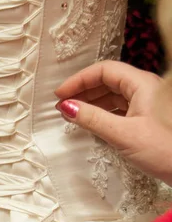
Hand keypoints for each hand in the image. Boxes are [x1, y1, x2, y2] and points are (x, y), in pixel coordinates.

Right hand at [55, 60, 171, 185]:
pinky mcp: (148, 121)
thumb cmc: (165, 151)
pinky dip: (103, 115)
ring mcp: (148, 105)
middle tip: (62, 106)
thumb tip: (66, 107)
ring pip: (114, 97)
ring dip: (92, 104)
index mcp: (143, 84)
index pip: (105, 70)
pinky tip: (91, 125)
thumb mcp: (123, 135)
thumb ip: (92, 119)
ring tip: (72, 116)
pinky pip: (121, 111)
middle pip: (108, 82)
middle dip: (83, 92)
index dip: (79, 80)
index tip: (60, 95)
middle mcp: (146, 90)